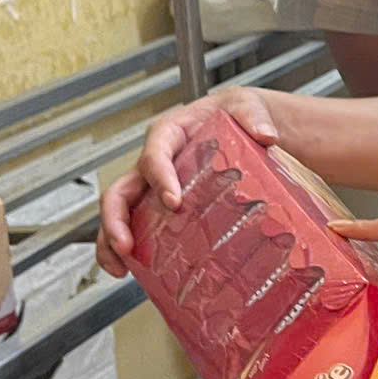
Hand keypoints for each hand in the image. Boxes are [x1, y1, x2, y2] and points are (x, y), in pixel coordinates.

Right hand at [95, 89, 283, 276]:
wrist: (242, 125)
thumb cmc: (236, 114)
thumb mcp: (246, 106)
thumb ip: (252, 116)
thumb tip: (265, 134)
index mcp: (169, 135)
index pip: (154, 156)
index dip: (159, 179)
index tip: (174, 202)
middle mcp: (153, 162)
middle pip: (121, 190)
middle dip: (116, 219)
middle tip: (126, 245)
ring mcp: (153, 187)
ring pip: (120, 212)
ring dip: (112, 240)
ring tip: (120, 267)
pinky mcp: (161, 205)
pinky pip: (137, 226)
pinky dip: (129, 250)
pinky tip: (134, 272)